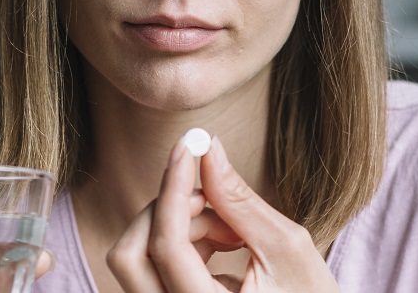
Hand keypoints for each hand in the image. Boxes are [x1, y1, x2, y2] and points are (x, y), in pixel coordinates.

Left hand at [107, 137, 339, 291]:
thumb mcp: (287, 249)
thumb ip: (240, 201)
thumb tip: (209, 150)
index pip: (166, 245)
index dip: (172, 189)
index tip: (188, 148)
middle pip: (130, 255)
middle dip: (166, 211)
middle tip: (210, 198)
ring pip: (140, 258)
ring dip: (181, 228)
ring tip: (236, 233)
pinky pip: (155, 267)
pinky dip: (185, 243)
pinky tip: (228, 247)